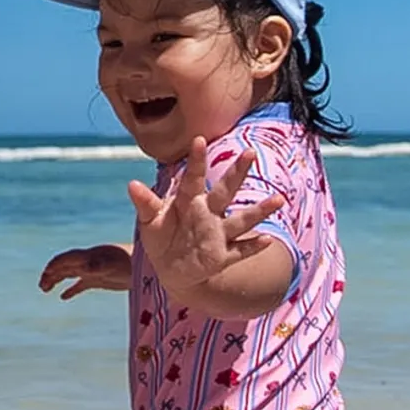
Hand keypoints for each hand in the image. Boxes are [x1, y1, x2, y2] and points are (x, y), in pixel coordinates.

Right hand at [39, 244, 133, 299]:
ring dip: (57, 280)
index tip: (46, 274)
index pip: (67, 258)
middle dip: (52, 274)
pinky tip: (63, 297)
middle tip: (42, 286)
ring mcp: (95, 270)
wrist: (150, 267)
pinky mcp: (101, 280)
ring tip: (45, 289)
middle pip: (65, 266)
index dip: (56, 265)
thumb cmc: (133, 263)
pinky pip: (82, 284)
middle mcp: (90, 261)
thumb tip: (84, 267)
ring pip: (70, 274)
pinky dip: (71, 289)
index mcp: (91, 255)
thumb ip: (99, 264)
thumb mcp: (116, 264)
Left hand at [129, 139, 281, 296]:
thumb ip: (145, 204)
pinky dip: (253, 247)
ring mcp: (217, 234)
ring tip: (278, 199)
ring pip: (241, 221)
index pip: (193, 178)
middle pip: (225, 191)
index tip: (199, 139)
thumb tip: (131, 184)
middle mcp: (208, 214)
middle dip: (237, 173)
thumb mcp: (149, 222)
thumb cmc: (161, 237)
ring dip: (259, 211)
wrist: (171, 269)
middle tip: (249, 153)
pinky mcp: (221, 256)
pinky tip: (267, 240)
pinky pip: (240, 251)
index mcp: (188, 201)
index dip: (196, 161)